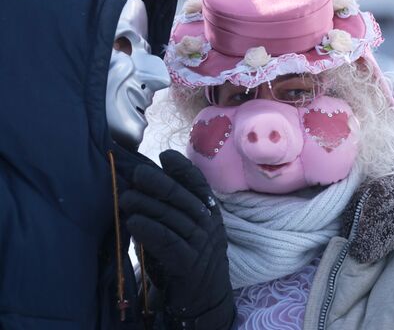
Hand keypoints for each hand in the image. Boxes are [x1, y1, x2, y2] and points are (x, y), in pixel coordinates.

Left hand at [120, 150, 233, 328]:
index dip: (182, 168)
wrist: (203, 298)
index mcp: (209, 211)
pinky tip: (133, 222)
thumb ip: (164, 211)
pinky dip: (149, 230)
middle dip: (158, 182)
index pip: (198, 183)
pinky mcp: (189, 263)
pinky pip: (167, 241)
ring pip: (172, 216)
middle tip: (135, 175)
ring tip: (124, 199)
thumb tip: (133, 189)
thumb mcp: (180, 230)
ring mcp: (201, 243)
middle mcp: (208, 224)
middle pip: (182, 196)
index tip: (164, 156)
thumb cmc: (186, 258)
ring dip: (147, 205)